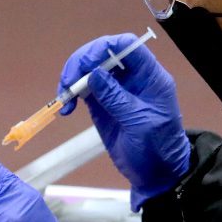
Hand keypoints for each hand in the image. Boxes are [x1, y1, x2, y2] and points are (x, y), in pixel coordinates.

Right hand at [58, 33, 191, 207]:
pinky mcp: (102, 104)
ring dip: (72, 78)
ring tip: (64, 98)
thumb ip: (117, 98)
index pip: (127, 46)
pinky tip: (66, 108)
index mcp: (149, 76)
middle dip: (81, 62)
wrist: (156, 174)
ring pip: (89, 69)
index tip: (85, 64)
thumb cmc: (157, 148)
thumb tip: (93, 73)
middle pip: (103, 53)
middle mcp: (131, 78)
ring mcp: (115, 90)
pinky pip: (83, 89)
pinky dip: (71, 95)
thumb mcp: (139, 123)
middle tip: (68, 82)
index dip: (104, 47)